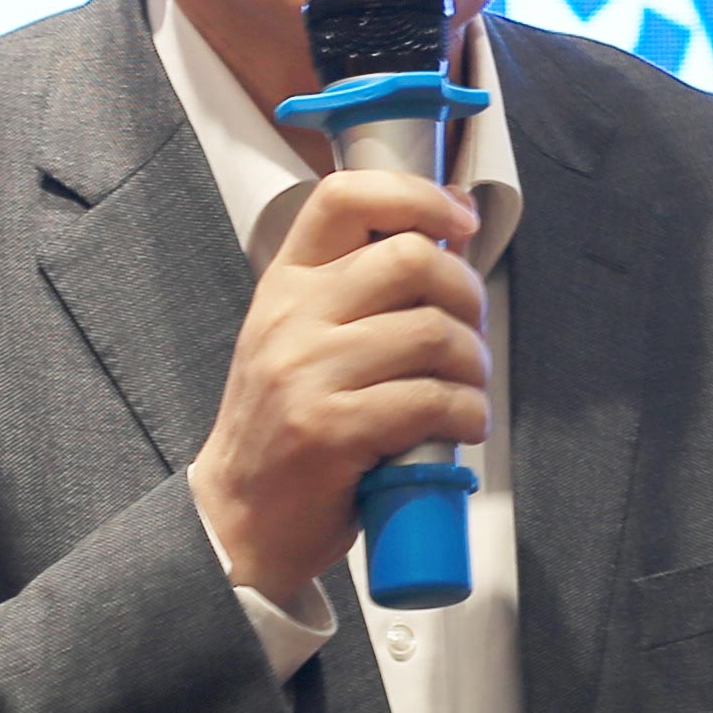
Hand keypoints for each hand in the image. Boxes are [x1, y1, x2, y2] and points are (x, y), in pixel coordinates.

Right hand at [185, 166, 484, 602]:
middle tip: (470, 330)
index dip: (417, 196)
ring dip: (474, 366)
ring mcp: (307, 372)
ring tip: (467, 390)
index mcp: (286, 283)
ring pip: (433, 333)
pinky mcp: (332, 430)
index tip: (459, 219)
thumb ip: (359, 288)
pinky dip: (467, 413)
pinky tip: (462, 425)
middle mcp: (292, 317)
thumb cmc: (285, 426)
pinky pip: (431, 400)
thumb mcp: (301, 337)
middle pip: (411, 259)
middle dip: (467, 293)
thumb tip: (448, 232)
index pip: (345, 196)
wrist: (238, 517)